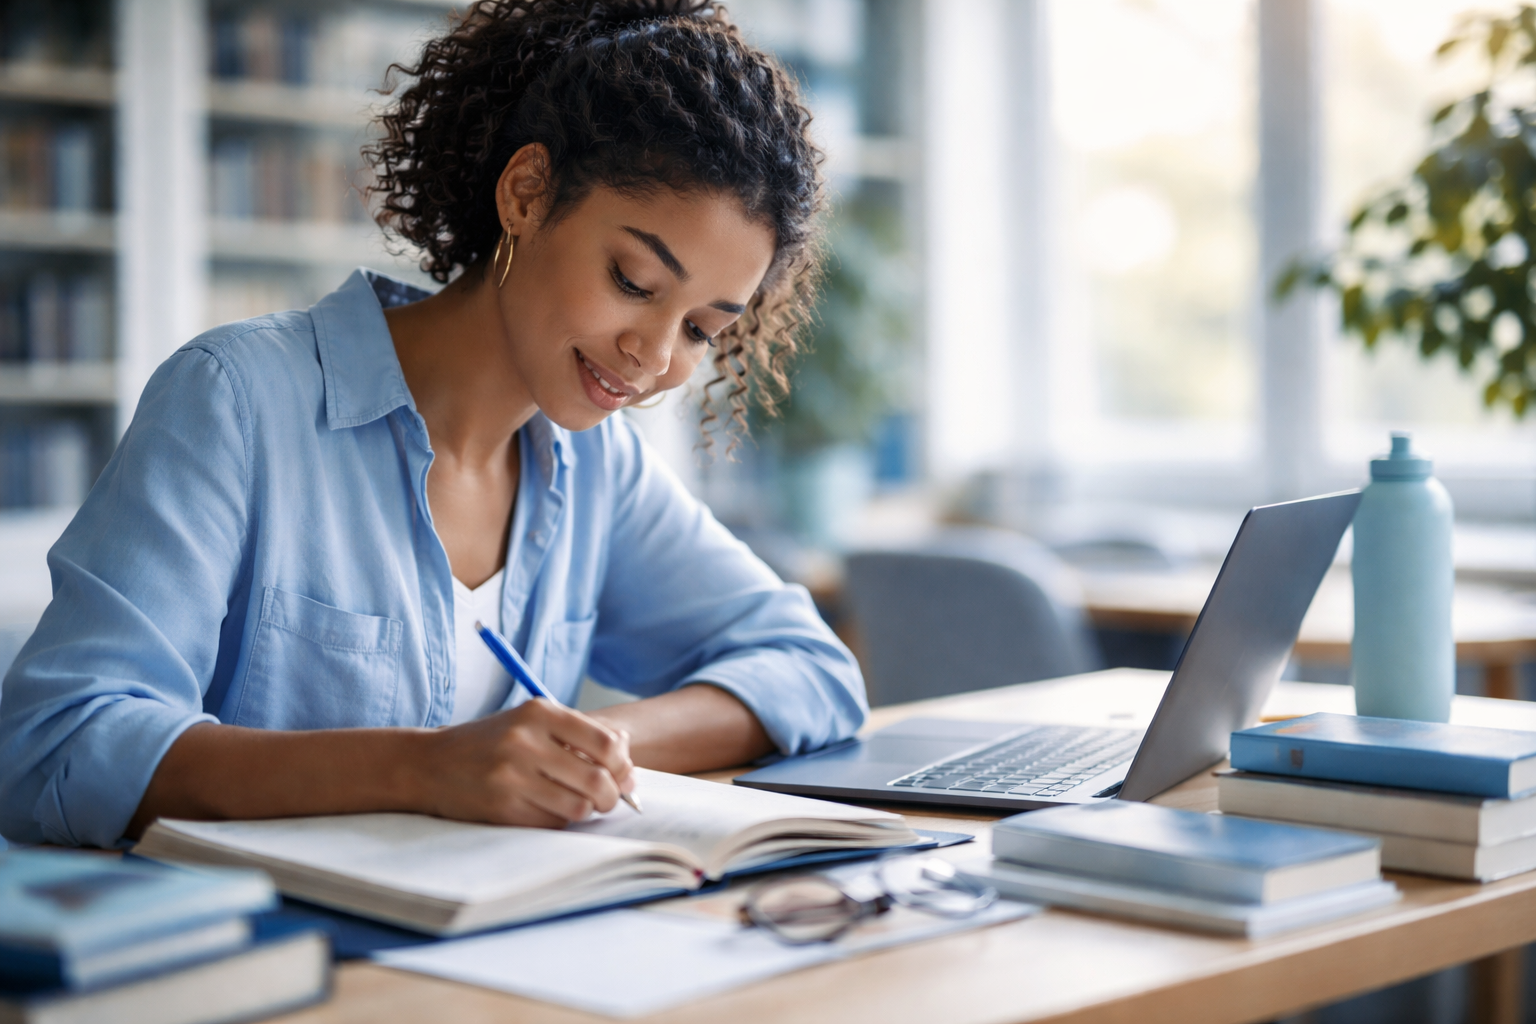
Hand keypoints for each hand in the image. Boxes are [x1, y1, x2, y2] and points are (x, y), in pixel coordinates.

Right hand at [420, 700, 635, 826]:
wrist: (429, 765)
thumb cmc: (491, 743)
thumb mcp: (531, 723)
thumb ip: (579, 733)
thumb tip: (627, 755)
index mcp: (539, 713)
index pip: (606, 743)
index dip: (623, 765)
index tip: (624, 775)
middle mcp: (525, 742)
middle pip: (597, 780)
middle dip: (613, 796)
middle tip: (610, 799)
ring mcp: (512, 776)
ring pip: (579, 807)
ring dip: (587, 811)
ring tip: (578, 804)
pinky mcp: (502, 808)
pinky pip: (552, 823)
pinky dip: (560, 821)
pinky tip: (549, 810)